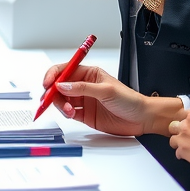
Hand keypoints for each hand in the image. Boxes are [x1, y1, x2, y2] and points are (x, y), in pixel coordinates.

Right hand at [40, 63, 182, 136]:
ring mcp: (83, 100)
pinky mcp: (84, 114)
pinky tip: (72, 114)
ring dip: (60, 105)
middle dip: (53, 93)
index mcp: (89, 74)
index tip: (48, 83)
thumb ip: (83, 88)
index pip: (65, 70)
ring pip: (62, 100)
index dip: (53, 75)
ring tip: (69, 110)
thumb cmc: (129, 100)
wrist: (141, 119)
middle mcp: (84, 86)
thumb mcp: (106, 90)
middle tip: (50, 100)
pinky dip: (66, 113)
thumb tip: (63, 85)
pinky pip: (68, 112)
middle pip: (60, 86)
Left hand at [168, 107, 189, 166]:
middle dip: (179, 131)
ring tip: (186, 146)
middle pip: (175, 126)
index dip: (189, 121)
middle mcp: (185, 126)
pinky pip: (178, 153)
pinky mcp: (183, 151)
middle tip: (187, 136)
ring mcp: (182, 139)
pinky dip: (182, 155)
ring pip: (173, 140)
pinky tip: (188, 156)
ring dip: (179, 143)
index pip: (185, 115)